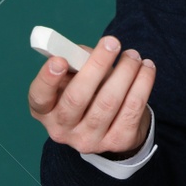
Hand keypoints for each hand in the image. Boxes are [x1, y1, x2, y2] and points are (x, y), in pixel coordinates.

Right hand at [28, 34, 155, 156]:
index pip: (39, 97)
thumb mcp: (74, 76)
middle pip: (77, 98)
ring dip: (125, 72)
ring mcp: (89, 140)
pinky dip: (142, 84)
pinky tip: (146, 68)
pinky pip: (132, 110)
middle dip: (96, 66)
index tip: (60, 60)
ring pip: (108, 102)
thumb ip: (76, 61)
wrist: (111, 124)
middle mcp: (62, 129)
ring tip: (133, 55)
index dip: (47, 79)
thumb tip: (92, 52)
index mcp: (45, 110)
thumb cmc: (87, 90)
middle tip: (112, 43)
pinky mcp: (117, 142)